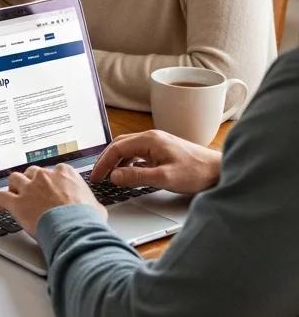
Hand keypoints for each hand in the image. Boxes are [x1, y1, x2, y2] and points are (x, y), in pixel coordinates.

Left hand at [0, 163, 105, 237]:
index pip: (52, 171)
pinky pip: (1, 197)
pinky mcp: (17, 203)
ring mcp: (29, 188)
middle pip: (32, 173)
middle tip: (31, 193)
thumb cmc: (87, 219)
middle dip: (31, 182)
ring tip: (14, 196)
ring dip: (14, 187)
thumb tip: (92, 208)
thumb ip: (88, 201)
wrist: (75, 229)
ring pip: (14, 180)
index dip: (49, 181)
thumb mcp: (95, 206)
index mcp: (64, 173)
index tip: (48, 187)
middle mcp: (44, 176)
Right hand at [90, 130, 220, 195]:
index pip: (117, 148)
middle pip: (120, 145)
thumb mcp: (165, 178)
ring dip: (116, 161)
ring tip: (110, 176)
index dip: (103, 162)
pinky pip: (138, 154)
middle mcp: (151, 138)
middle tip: (98, 176)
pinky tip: (128, 173)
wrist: (220, 171)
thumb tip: (114, 176)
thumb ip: (137, 176)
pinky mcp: (162, 151)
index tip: (96, 176)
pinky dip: (128, 163)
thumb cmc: (197, 173)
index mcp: (149, 140)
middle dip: (106, 160)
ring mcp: (157, 143)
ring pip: (128, 149)